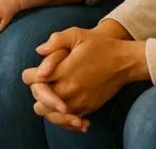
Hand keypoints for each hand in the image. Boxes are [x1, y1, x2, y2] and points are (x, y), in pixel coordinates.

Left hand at [26, 26, 146, 126]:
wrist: (125, 62)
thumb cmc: (100, 45)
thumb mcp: (77, 34)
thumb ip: (55, 41)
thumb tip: (39, 51)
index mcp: (63, 71)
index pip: (32, 80)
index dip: (30, 75)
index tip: (34, 71)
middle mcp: (69, 90)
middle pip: (38, 100)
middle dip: (37, 91)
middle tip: (42, 83)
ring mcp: (79, 102)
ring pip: (51, 114)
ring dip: (47, 106)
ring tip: (49, 95)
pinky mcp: (88, 109)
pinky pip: (67, 120)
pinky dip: (61, 116)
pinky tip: (62, 106)